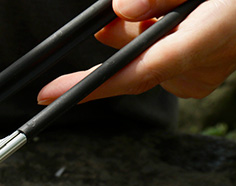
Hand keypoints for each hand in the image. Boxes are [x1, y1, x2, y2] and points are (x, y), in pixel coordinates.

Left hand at [38, 0, 235, 104]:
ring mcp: (204, 76)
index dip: (93, 85)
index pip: (141, 69)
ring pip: (142, 62)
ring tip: (154, 9)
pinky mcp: (199, 80)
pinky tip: (166, 24)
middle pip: (135, 65)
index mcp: (217, 32)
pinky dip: (151, 43)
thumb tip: (119, 10)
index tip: (50, 95)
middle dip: (118, 41)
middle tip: (116, 15)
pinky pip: (156, 64)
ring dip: (138, 35)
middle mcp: (211, 62)